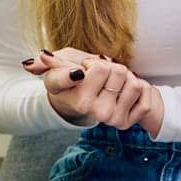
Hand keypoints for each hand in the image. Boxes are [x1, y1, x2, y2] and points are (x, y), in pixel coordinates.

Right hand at [23, 48, 164, 137]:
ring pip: (132, 82)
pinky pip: (144, 93)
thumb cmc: (72, 80)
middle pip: (114, 69)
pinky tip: (124, 90)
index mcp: (73, 96)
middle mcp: (90, 110)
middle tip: (99, 75)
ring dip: (125, 76)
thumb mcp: (58, 67)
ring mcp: (109, 118)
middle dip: (109, 66)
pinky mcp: (126, 122)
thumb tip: (36, 59)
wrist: (85, 103)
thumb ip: (47, 62)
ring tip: (111, 83)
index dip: (80, 71)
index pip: (81, 74)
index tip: (78, 74)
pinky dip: (140, 87)